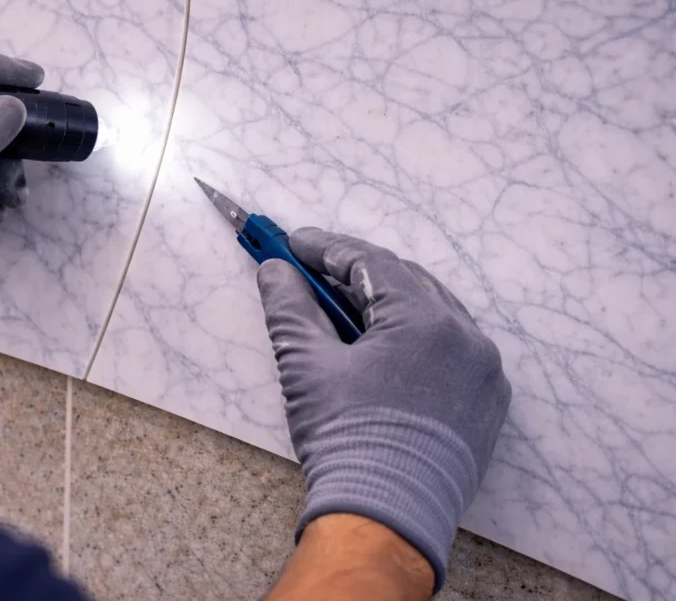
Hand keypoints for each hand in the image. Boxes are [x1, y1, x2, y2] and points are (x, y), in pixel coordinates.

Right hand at [256, 229, 510, 592]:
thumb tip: (275, 271)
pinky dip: (415, 334)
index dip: (326, 248)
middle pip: (405, 281)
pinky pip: (451, 346)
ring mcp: (483, 370)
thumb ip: (290, 308)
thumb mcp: (306, 366)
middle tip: (311, 271)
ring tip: (342, 305)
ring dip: (387, 300)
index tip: (292, 242)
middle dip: (355, 272)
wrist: (387, 518)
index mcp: (426, 321)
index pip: (370, 263)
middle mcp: (466, 337)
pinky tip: (382, 343)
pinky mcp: (486, 401)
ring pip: (432, 311)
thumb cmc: (346, 440)